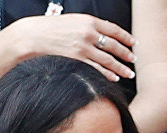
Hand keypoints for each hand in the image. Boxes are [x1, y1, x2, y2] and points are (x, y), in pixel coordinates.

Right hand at [5, 14, 135, 81]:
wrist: (33, 36)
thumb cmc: (51, 28)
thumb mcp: (72, 21)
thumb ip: (88, 26)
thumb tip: (103, 35)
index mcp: (89, 21)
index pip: (114, 30)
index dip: (126, 37)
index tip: (133, 43)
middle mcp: (88, 33)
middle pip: (114, 45)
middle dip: (126, 54)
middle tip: (134, 59)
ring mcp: (83, 48)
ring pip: (109, 59)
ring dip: (121, 68)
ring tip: (129, 73)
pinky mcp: (77, 60)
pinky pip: (97, 69)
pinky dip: (108, 74)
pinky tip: (114, 78)